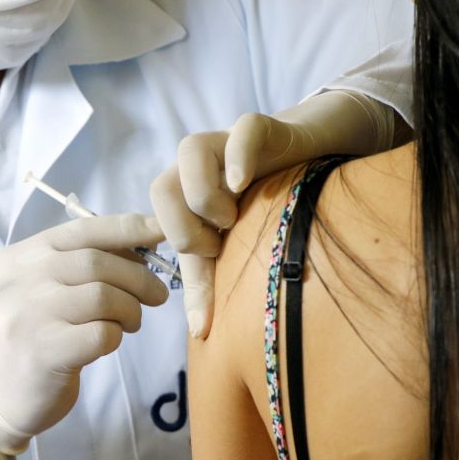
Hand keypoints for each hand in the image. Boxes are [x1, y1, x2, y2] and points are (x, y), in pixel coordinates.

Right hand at [0, 214, 168, 454]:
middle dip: (139, 277)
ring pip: (104, 296)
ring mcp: (27, 316)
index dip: (127, 228)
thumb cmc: (33, 335)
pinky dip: (116, 336)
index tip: (160, 230)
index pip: (82, 230)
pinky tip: (108, 343)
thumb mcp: (43, 289)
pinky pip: (102, 333)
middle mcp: (18, 281)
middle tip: (156, 295)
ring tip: (130, 322)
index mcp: (18, 257)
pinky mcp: (43, 352)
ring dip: (130, 309)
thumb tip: (140, 245)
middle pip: (97, 262)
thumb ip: (81, 264)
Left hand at [151, 113, 311, 339]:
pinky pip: (240, 132)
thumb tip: (198, 331)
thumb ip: (207, 283)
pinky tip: (244, 181)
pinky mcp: (256, 128)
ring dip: (206, 195)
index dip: (179, 242)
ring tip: (233, 216)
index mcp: (182, 197)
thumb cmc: (260, 208)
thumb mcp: (230, 247)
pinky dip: (238, 157)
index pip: (154, 218)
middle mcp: (195, 169)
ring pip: (189, 152)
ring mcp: (224, 144)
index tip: (213, 255)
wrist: (304, 159)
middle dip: (186, 225)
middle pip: (160, 187)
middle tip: (220, 239)